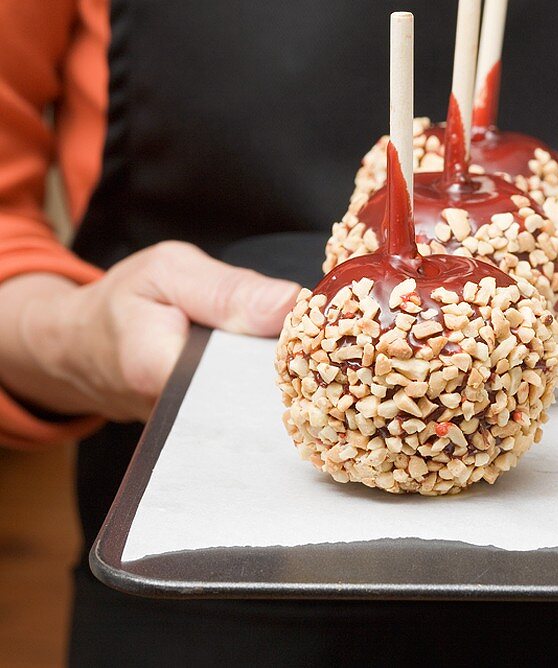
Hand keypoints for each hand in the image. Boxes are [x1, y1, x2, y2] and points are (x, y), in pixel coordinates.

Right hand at [8, 242, 300, 422]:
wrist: (77, 343)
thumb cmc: (124, 301)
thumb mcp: (170, 271)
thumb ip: (228, 289)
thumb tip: (291, 302)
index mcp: (164, 372)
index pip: (244, 379)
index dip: (290, 361)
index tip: (323, 344)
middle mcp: (176, 417)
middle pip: (254, 405)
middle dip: (295, 379)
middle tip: (330, 353)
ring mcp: (188, 434)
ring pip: (252, 415)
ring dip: (284, 390)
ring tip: (314, 364)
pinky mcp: (199, 435)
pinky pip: (242, 419)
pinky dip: (264, 396)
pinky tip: (289, 377)